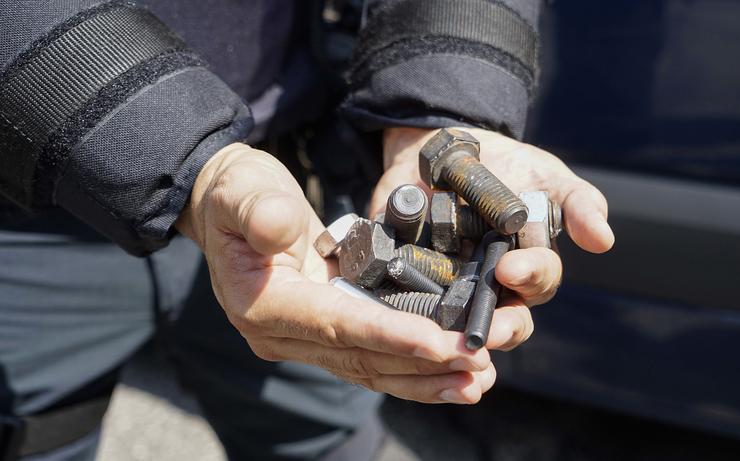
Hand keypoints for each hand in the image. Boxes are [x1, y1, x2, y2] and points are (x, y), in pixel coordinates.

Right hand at [176, 143, 503, 403]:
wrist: (229, 206)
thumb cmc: (237, 195)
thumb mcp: (241, 190)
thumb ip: (259, 210)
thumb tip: (278, 228)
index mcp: (265, 305)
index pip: (336, 325)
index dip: (389, 334)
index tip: (441, 344)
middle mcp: (284, 334)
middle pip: (362, 357)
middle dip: (421, 364)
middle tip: (477, 366)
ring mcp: (305, 338)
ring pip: (371, 366)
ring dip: (424, 376)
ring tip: (475, 379)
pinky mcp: (325, 330)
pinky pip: (371, 355)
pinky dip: (410, 364)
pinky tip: (449, 371)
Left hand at [371, 127, 614, 346]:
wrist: (444, 149)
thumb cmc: (508, 167)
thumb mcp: (547, 176)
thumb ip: (578, 204)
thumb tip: (604, 241)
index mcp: (526, 266)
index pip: (537, 284)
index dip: (528, 280)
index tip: (510, 269)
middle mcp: (490, 285)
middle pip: (502, 319)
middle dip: (499, 327)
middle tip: (487, 331)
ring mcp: (449, 286)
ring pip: (456, 322)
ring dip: (453, 332)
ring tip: (444, 336)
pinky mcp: (408, 278)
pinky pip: (406, 302)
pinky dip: (402, 310)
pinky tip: (397, 315)